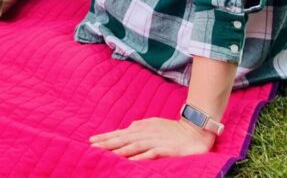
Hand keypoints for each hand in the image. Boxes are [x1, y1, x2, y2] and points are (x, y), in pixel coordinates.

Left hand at [90, 117, 216, 159]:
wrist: (194, 130)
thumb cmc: (172, 129)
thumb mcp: (153, 125)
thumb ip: (140, 128)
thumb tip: (127, 129)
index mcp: (141, 128)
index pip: (119, 133)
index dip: (106, 137)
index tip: (91, 141)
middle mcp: (145, 133)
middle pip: (123, 138)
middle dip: (107, 143)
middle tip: (92, 147)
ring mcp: (155, 141)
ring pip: (133, 145)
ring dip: (119, 150)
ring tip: (106, 154)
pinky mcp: (166, 149)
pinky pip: (151, 153)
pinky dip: (141, 157)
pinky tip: (131, 161)